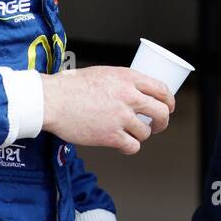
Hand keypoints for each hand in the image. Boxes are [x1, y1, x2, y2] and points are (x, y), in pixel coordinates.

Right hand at [40, 66, 174, 153]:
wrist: (51, 100)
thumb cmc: (70, 86)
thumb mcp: (102, 73)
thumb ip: (121, 82)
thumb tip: (133, 92)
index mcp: (128, 77)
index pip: (162, 90)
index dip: (169, 101)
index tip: (168, 107)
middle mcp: (129, 96)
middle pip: (161, 112)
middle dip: (162, 122)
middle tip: (157, 126)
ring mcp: (121, 117)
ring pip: (146, 132)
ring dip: (141, 135)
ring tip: (130, 134)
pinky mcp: (111, 136)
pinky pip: (133, 146)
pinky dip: (130, 147)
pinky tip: (123, 145)